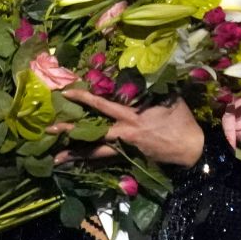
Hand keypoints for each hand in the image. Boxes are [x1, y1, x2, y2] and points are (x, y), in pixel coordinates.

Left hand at [51, 88, 204, 167]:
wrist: (191, 148)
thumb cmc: (181, 120)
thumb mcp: (167, 97)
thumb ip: (150, 87)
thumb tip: (141, 72)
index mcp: (131, 115)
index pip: (101, 105)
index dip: (83, 98)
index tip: (66, 93)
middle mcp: (124, 133)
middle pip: (91, 132)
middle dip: (70, 130)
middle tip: (49, 129)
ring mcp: (126, 149)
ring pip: (95, 152)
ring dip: (75, 155)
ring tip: (55, 159)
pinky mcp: (130, 160)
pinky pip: (106, 161)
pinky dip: (91, 163)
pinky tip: (78, 167)